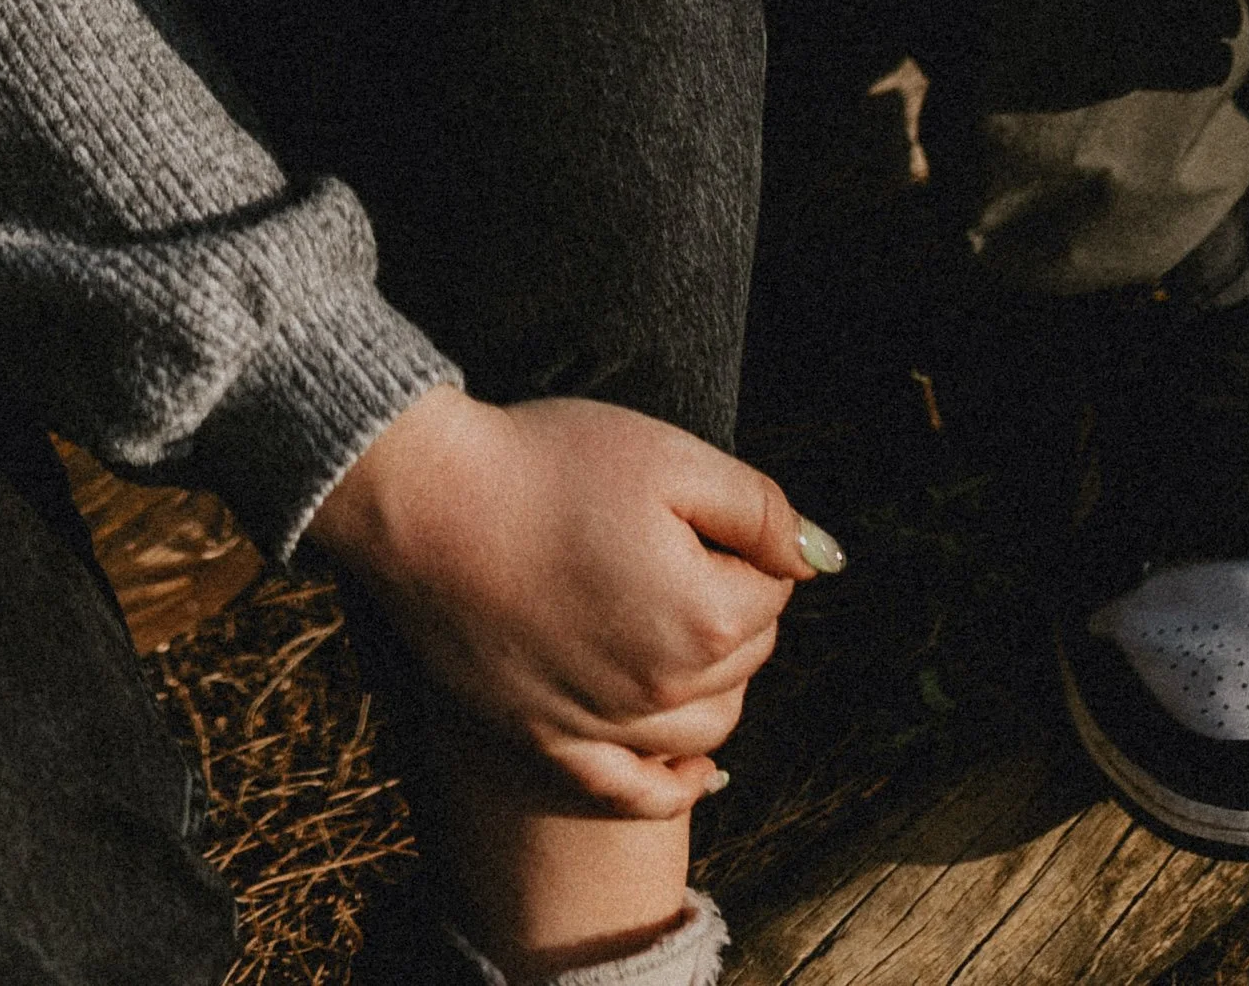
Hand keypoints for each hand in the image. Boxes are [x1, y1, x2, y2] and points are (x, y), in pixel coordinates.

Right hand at [307, 387, 835, 816]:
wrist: (423, 502)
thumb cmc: (548, 465)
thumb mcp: (670, 455)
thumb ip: (762, 509)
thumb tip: (824, 559)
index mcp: (706, 620)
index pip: (773, 590)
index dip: (743, 542)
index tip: (689, 507)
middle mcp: (666, 695)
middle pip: (745, 659)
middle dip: (730, 607)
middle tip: (671, 547)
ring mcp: (605, 730)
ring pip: (707, 728)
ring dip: (712, 684)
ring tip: (671, 623)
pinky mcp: (549, 745)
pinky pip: (634, 794)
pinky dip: (675, 784)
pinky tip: (698, 771)